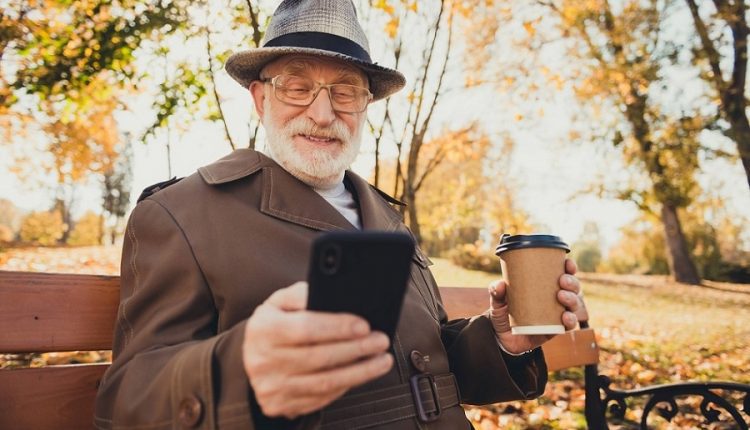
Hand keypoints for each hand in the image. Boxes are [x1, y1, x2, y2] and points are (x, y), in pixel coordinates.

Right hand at [242, 282, 392, 418]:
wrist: (252, 356)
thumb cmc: (274, 323)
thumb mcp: (281, 301)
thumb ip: (303, 294)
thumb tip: (333, 295)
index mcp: (263, 329)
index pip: (305, 328)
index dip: (337, 328)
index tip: (364, 325)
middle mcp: (263, 361)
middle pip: (319, 358)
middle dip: (356, 349)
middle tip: (380, 340)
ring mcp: (272, 386)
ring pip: (324, 383)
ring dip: (360, 372)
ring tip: (381, 360)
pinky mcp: (280, 405)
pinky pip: (321, 398)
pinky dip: (345, 386)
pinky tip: (361, 374)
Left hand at [486, 259, 587, 353]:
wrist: (501, 339)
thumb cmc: (503, 314)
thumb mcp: (497, 301)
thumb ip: (496, 292)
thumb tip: (500, 284)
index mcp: (543, 286)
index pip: (561, 273)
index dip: (569, 267)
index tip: (567, 263)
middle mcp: (554, 298)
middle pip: (572, 288)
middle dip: (572, 282)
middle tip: (562, 281)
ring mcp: (556, 314)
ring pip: (574, 304)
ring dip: (573, 299)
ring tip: (561, 296)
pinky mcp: (556, 330)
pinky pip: (569, 325)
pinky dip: (571, 320)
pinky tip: (566, 316)